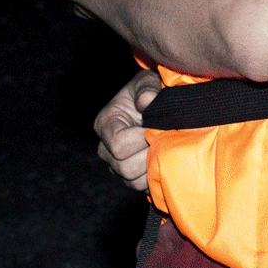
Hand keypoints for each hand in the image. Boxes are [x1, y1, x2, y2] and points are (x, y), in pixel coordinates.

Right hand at [94, 68, 161, 190]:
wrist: (154, 103)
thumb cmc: (149, 90)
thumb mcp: (147, 80)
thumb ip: (147, 87)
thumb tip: (146, 101)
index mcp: (106, 123)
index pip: (119, 146)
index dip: (140, 140)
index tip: (154, 129)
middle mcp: (105, 147)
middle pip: (124, 168)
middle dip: (147, 155)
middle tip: (162, 141)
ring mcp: (115, 164)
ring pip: (132, 181)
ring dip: (151, 167)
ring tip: (161, 150)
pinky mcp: (128, 175)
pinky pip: (139, 186)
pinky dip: (153, 177)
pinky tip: (161, 160)